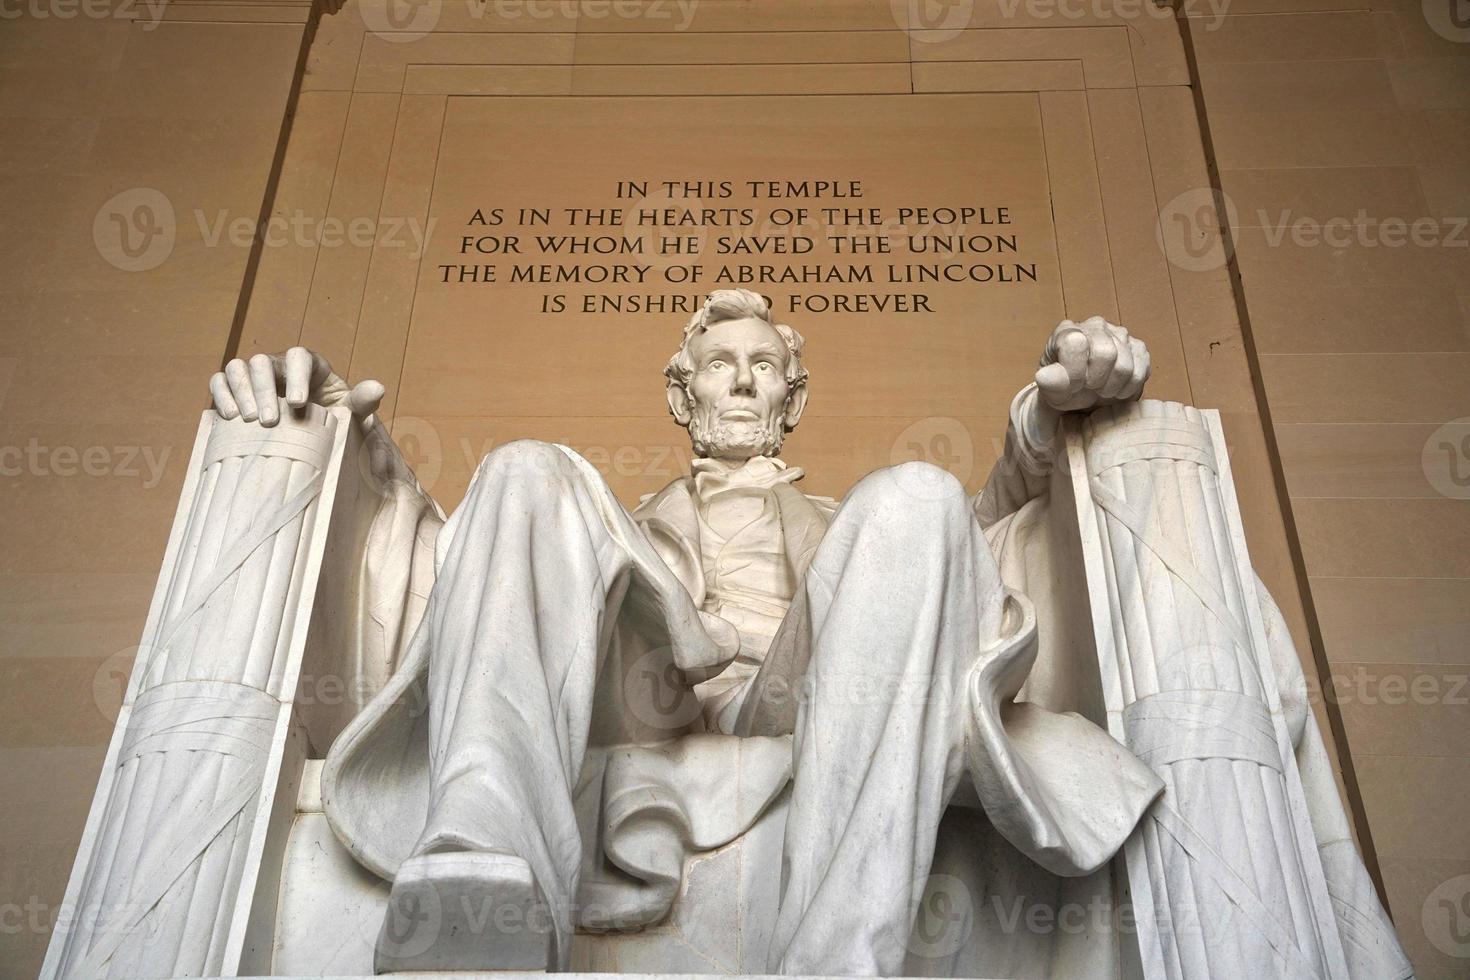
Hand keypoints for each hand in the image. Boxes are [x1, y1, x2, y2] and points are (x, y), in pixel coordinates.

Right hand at [208, 347, 384, 426]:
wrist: (314, 440)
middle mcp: (279, 366)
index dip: (296, 376)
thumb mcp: (353, 414)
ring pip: (238, 367)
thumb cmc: (336, 422)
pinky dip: (221, 395)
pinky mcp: (236, 391)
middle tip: (269, 422)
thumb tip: (378, 388)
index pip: (299, 357)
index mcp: (309, 366)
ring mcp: (255, 377)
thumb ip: (364, 402)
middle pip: (263, 362)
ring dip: (240, 391)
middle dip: (264, 390)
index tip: (299, 404)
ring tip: (247, 420)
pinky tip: (229, 417)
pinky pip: (220, 382)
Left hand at [1034, 317, 1149, 413]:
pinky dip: (1128, 388)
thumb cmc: (1065, 389)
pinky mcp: (1138, 348)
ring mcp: (1120, 334)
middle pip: (1106, 353)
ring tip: (1101, 389)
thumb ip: (1048, 383)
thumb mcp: (1051, 390)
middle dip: (1096, 380)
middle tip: (1089, 387)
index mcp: (1068, 331)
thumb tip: (1044, 377)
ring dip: (1112, 387)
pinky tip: (1116, 388)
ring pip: (1125, 365)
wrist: (1083, 395)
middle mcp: (1095, 325)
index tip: (1072, 384)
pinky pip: (1141, 371)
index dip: (1075, 372)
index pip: (1076, 343)